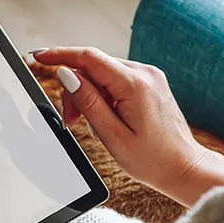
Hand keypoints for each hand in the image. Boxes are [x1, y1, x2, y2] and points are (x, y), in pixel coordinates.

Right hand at [32, 47, 223, 205]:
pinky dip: (102, 95)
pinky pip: (115, 80)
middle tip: (70, 121)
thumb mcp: (112, 135)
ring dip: (88, 95)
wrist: (184, 168)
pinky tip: (104, 117)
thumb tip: (67, 74)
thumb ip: (88, 102)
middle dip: (75, 90)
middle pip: (93, 67)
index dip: (60, 54)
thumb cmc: (153, 159)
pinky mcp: (149, 83)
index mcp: (135, 85)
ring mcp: (149, 76)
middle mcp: (145, 73)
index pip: (89, 58)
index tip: (38, 56)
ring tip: (90, 125)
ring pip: (102, 74)